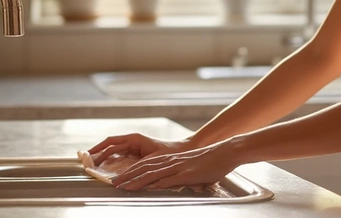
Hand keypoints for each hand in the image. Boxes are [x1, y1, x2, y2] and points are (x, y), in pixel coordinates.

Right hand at [87, 133, 189, 165]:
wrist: (182, 151)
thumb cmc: (169, 153)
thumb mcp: (152, 160)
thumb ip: (136, 167)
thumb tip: (122, 176)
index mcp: (134, 139)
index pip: (111, 143)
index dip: (98, 150)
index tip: (88, 157)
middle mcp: (132, 141)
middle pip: (110, 146)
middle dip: (97, 153)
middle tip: (86, 163)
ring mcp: (134, 147)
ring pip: (114, 151)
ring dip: (103, 158)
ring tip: (92, 166)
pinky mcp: (136, 153)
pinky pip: (120, 156)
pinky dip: (111, 161)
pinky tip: (106, 169)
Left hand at [112, 140, 238, 190]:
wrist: (226, 153)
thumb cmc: (212, 162)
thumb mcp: (192, 167)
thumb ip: (181, 174)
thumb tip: (174, 183)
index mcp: (172, 159)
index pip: (147, 164)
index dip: (132, 170)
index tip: (120, 177)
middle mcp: (172, 161)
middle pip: (144, 168)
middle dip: (127, 175)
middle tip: (113, 182)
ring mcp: (179, 167)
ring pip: (152, 173)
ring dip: (135, 180)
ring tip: (123, 186)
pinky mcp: (187, 174)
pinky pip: (168, 179)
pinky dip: (155, 184)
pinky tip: (146, 188)